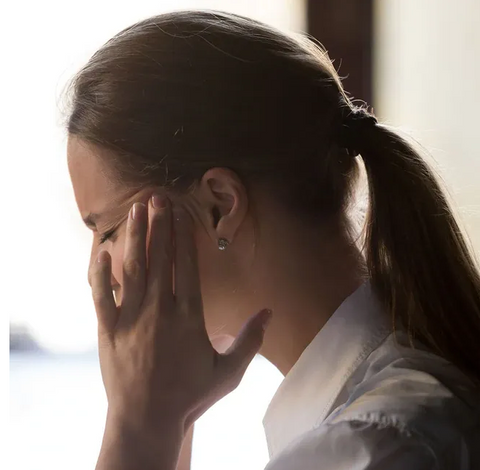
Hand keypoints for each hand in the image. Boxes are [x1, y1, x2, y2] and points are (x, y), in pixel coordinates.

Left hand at [90, 195, 271, 437]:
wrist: (146, 420)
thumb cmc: (189, 396)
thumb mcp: (228, 372)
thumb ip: (249, 340)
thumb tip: (269, 312)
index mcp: (188, 317)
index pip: (186, 267)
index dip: (183, 236)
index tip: (180, 213)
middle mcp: (159, 311)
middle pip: (160, 259)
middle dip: (159, 225)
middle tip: (157, 197)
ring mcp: (131, 319)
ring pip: (133, 269)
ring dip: (135, 238)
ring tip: (135, 210)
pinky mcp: (108, 330)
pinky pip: (101, 296)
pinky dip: (99, 272)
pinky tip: (101, 250)